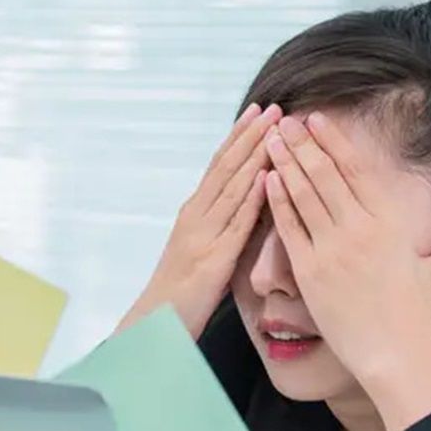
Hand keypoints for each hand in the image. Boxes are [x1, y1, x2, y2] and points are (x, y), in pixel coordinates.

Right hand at [119, 102, 281, 338]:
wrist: (157, 323)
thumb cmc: (182, 292)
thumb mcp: (201, 248)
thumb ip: (220, 224)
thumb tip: (246, 203)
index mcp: (194, 212)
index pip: (219, 166)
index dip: (239, 137)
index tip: (258, 112)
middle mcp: (196, 216)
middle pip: (226, 168)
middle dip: (250, 136)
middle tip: (273, 107)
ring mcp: (203, 235)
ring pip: (233, 188)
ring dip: (254, 157)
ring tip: (274, 131)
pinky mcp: (213, 259)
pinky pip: (237, 224)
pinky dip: (252, 199)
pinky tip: (268, 180)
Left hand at [263, 112, 430, 430]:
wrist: (396, 352)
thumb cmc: (414, 315)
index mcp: (388, 222)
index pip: (355, 171)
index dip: (334, 142)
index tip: (316, 120)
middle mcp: (361, 229)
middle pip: (325, 175)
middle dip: (302, 143)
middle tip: (282, 120)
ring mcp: (334, 249)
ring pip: (304, 194)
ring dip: (285, 162)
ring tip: (270, 140)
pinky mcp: (311, 271)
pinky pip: (289, 227)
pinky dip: (277, 200)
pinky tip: (267, 178)